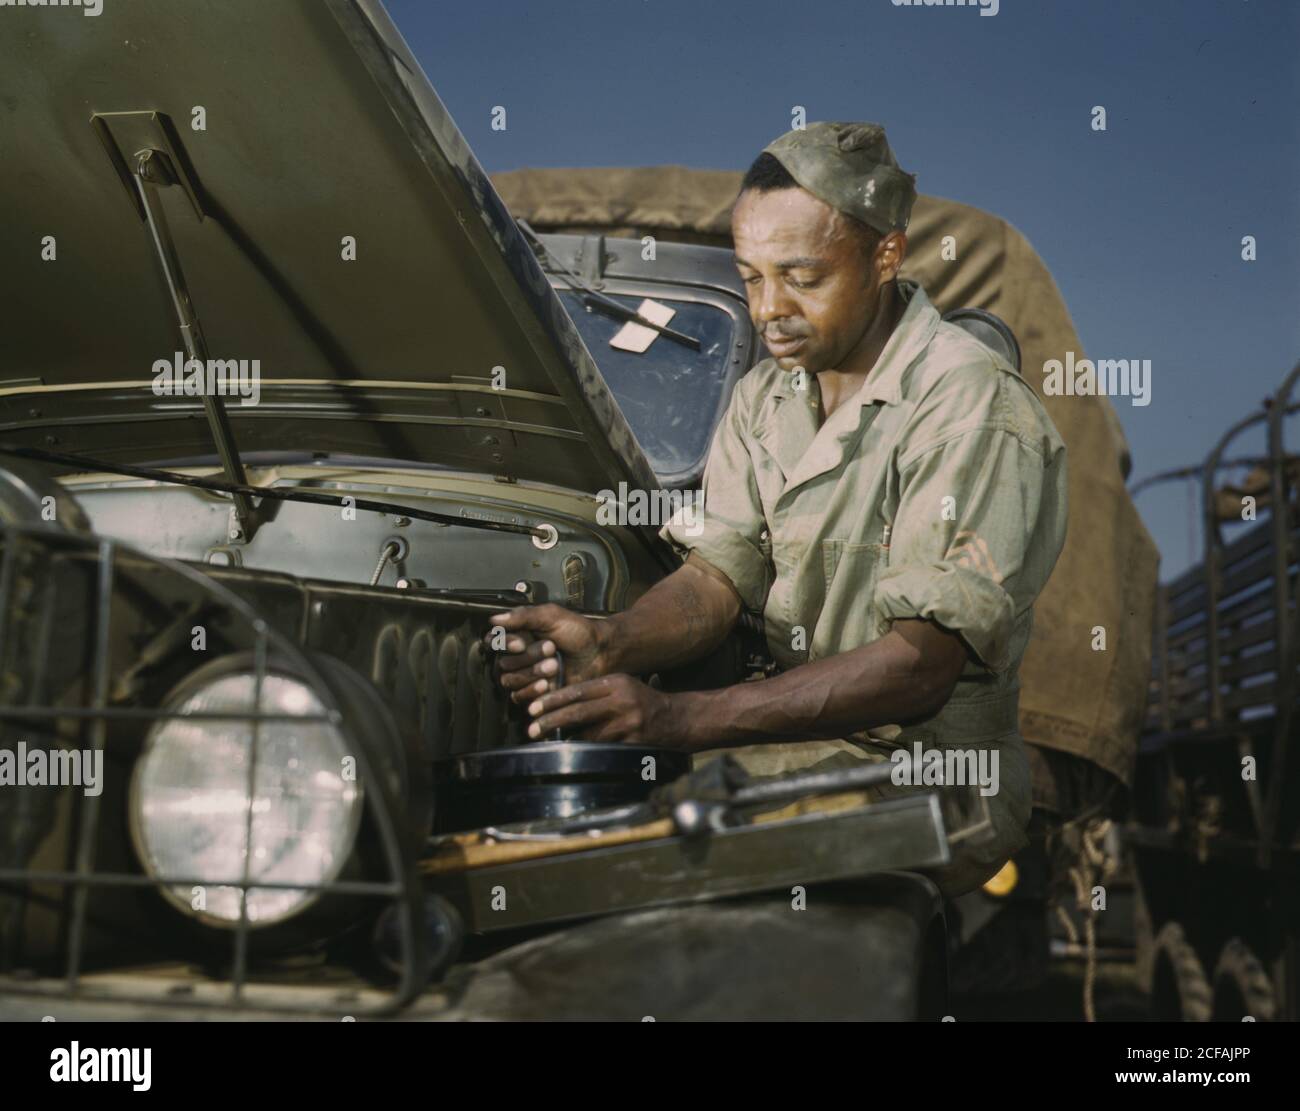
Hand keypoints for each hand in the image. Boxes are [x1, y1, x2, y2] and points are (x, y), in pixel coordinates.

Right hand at [488, 603, 605, 705]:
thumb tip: (494, 620)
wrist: (599, 653)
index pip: (493, 642)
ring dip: (531, 673)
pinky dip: (532, 690)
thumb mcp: (550, 616)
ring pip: (509, 681)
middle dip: (527, 658)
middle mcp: (517, 657)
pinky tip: (548, 684)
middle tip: (551, 649)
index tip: (521, 643)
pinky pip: (518, 697)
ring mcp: (525, 677)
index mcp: (518, 635)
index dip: (503, 644)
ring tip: (554, 665)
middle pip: (503, 664)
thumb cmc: (577, 631)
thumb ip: (522, 616)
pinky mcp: (534, 695)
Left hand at [524, 674, 686, 745]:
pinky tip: (576, 753)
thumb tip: (559, 703)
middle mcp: (622, 700)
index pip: (578, 690)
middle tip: (532, 729)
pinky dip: (588, 751)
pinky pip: (603, 749)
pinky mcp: (633, 742)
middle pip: (579, 711)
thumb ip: (595, 692)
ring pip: (588, 734)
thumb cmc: (642, 702)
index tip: (533, 708)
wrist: (677, 718)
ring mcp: (629, 722)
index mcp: (616, 683)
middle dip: (551, 721)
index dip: (553, 700)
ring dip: (568, 740)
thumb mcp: (622, 686)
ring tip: (550, 742)